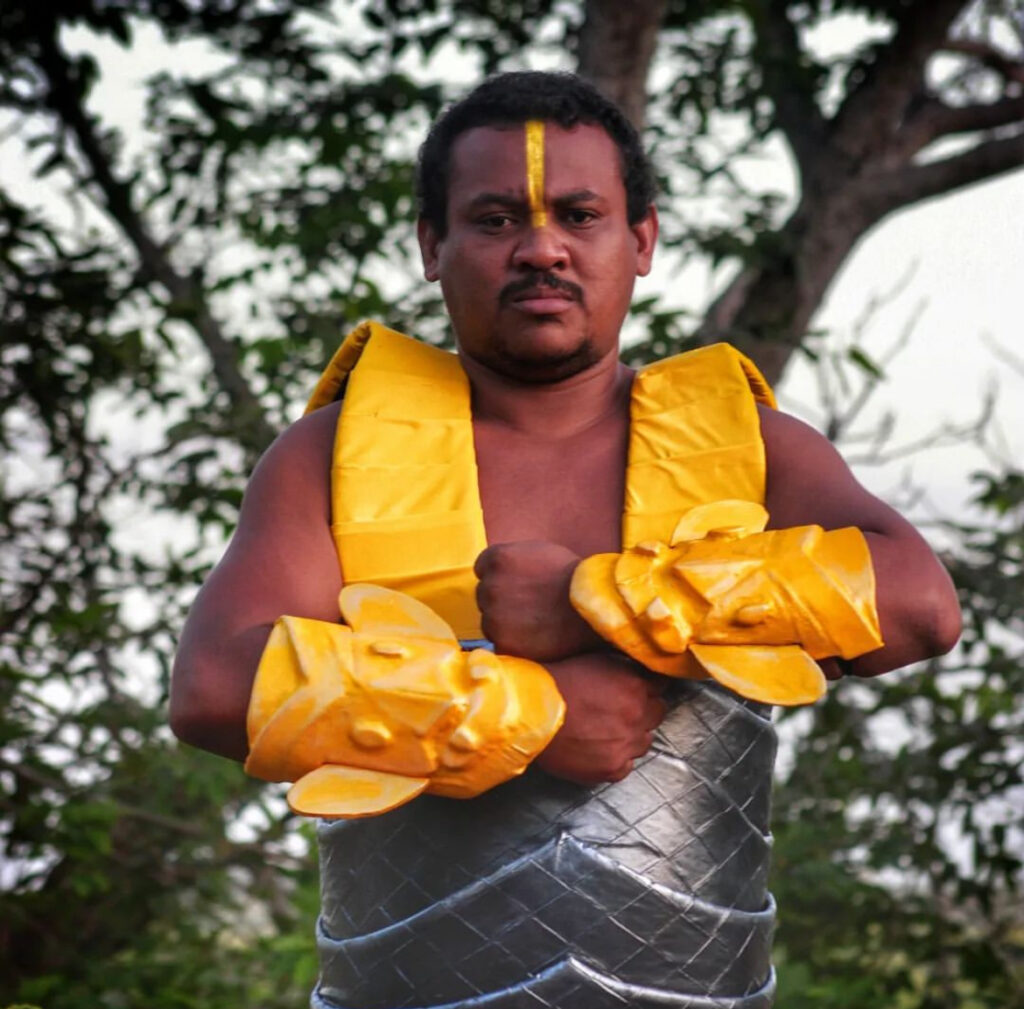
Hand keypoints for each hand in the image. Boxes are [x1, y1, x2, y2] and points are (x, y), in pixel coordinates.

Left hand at [475, 541, 603, 660]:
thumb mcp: (540, 552)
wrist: (594, 610)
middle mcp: (490, 586)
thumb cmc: (574, 578)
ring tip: (535, 622)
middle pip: (484, 594)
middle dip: (502, 599)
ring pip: (490, 621)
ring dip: (505, 623)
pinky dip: (514, 642)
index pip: (482, 568)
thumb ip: (513, 559)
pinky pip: (500, 642)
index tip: (518, 584)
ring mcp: (494, 616)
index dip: (500, 576)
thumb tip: (496, 569)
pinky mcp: (503, 642)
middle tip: (530, 605)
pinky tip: (534, 637)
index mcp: (498, 559)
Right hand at [535, 652, 667, 784]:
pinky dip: (618, 757)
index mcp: (635, 686)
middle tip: (622, 711)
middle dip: (644, 711)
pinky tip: (600, 748)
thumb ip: (624, 669)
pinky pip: (627, 765)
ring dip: (633, 735)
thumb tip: (639, 673)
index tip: (637, 690)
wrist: (531, 713)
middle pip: (657, 714)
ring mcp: (626, 745)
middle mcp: (637, 715)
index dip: (646, 688)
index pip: (659, 687)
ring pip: (645, 742)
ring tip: (609, 731)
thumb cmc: (557, 683)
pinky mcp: (613, 769)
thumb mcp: (595, 661)